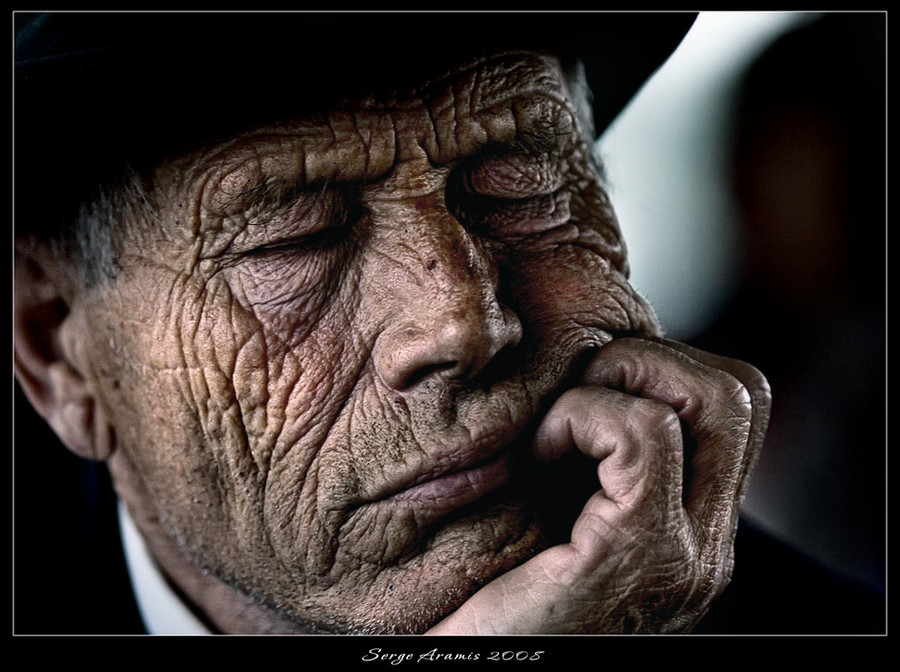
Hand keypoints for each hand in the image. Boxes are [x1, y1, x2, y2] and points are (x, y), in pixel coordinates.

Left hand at [427, 338, 770, 633]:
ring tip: (558, 430)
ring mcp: (683, 556)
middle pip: (739, 392)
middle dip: (649, 360)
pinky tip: (539, 454)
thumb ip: (594, 468)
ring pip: (714, 399)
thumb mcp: (559, 520)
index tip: (586, 397)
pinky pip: (644, 433)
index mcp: (692, 532)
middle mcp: (706, 546)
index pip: (735, 406)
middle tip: (577, 396)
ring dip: (617, 383)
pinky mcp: (637, 556)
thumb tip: (581, 373)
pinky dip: (582, 417)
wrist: (472, 663)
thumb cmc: (494, 597)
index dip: (664, 370)